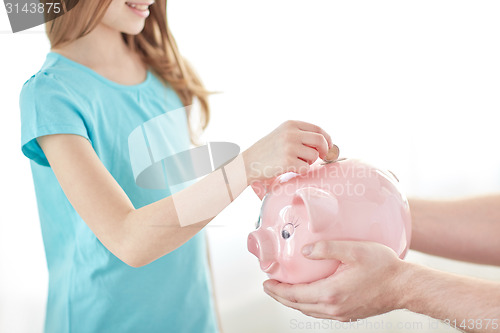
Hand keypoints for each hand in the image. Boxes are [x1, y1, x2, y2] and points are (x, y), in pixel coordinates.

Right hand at [242, 120, 332, 184]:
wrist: (247, 163)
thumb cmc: (265, 151)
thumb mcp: (281, 134)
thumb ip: (299, 134)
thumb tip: (324, 142)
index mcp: (290, 124)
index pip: (318, 129)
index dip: (327, 138)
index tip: (328, 146)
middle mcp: (291, 133)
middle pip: (320, 140)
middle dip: (325, 150)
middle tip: (322, 157)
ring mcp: (289, 147)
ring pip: (314, 155)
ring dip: (308, 162)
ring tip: (294, 162)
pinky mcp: (288, 161)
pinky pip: (306, 167)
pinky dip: (300, 170)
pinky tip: (289, 168)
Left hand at [263, 240, 407, 321]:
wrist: (405, 286)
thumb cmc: (383, 267)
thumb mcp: (354, 250)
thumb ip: (327, 248)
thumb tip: (305, 250)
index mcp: (330, 293)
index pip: (294, 294)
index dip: (277, 289)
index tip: (266, 281)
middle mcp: (333, 307)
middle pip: (297, 305)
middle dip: (280, 296)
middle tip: (269, 286)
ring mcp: (342, 313)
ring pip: (308, 310)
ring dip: (293, 301)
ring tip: (283, 291)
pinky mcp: (349, 314)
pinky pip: (320, 312)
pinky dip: (307, 304)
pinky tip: (307, 296)